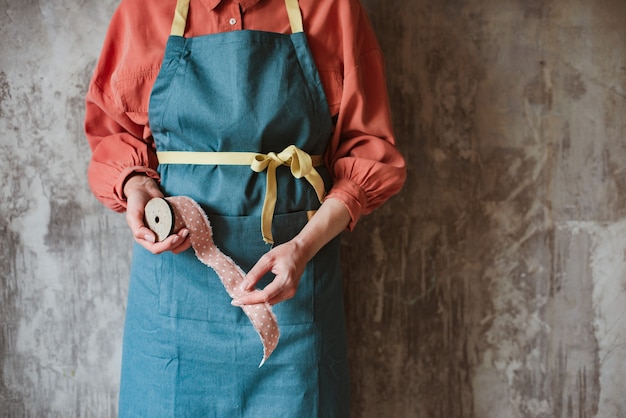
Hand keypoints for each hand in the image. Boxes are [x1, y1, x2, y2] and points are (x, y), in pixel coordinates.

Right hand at [124, 175, 190, 253]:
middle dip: (179, 242)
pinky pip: (179, 235)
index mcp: (144, 239)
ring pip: (176, 244)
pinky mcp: (171, 226)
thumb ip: (138, 229)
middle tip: (185, 230)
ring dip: (184, 241)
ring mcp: (164, 233)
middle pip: (169, 247)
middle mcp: (155, 238)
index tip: (176, 236)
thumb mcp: (133, 215)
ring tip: (188, 230)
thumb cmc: (136, 202)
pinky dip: (186, 235)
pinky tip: (190, 227)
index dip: (167, 245)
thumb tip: (152, 239)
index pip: (156, 248)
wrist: (144, 190)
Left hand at [231, 197, 350, 306]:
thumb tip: (243, 287)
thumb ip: (255, 273)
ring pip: (270, 302)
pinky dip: (264, 298)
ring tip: (244, 296)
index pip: (264, 295)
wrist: (302, 251)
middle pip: (266, 302)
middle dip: (251, 302)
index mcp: (285, 280)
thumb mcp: (268, 259)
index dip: (249, 300)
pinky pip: (274, 299)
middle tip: (236, 299)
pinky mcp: (290, 293)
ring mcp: (291, 293)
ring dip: (257, 300)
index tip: (236, 301)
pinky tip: (255, 294)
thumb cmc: (285, 252)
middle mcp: (289, 289)